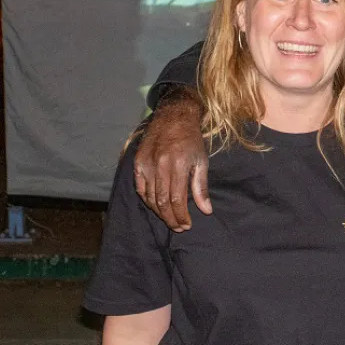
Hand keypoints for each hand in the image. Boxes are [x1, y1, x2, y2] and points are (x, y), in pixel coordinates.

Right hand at [134, 88, 210, 230]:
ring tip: (170, 220)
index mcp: (177, 165)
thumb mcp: (201, 161)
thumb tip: (206, 210)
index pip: (176, 199)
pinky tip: (156, 207)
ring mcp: (146, 163)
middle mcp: (159, 165)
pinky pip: (140, 187)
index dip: (181, 216)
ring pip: (149, 197)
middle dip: (170, 218)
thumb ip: (201, 187)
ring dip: (159, 212)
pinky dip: (147, 200)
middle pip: (162, 201)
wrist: (173, 117)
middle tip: (178, 227)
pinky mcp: (137, 162)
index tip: (186, 225)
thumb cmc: (191, 140)